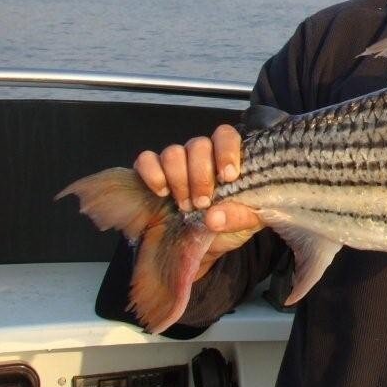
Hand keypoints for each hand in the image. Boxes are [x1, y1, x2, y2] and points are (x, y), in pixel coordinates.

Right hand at [133, 124, 262, 278]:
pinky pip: (146, 159)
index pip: (226, 136)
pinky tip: (161, 192)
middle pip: (199, 144)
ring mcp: (174, 164)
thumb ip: (237, 219)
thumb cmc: (220, 232)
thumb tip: (215, 216)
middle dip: (200, 176)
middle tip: (202, 203)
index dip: (227, 150)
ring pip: (173, 152)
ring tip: (185, 206)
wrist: (186, 250)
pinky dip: (153, 174)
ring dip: (179, 180)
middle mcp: (200, 158)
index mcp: (226, 163)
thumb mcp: (240, 229)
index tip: (228, 176)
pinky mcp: (149, 172)